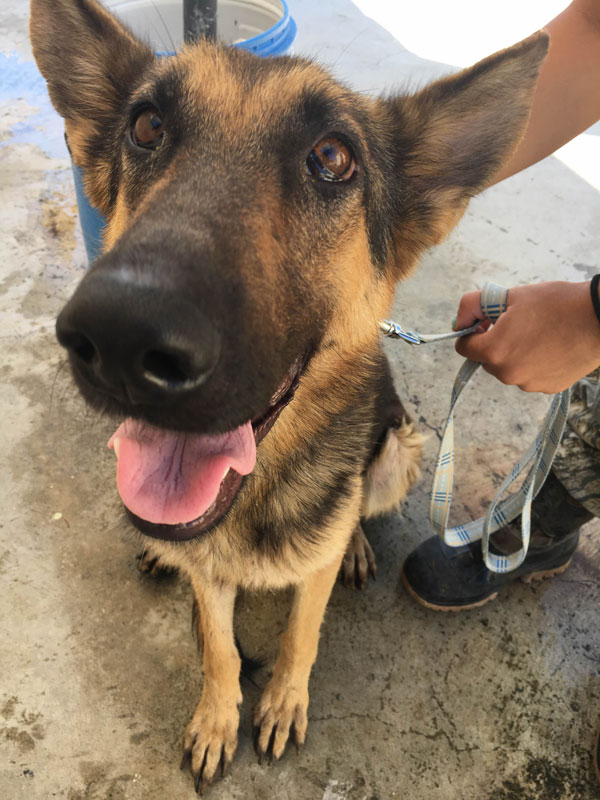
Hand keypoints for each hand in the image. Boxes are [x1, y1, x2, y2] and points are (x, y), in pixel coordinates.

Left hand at [454, 280, 599, 392]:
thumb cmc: (556, 303)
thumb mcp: (510, 295)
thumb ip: (474, 305)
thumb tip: (458, 321)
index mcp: (495, 351)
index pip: (463, 347)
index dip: (471, 332)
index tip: (486, 322)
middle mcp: (508, 374)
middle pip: (486, 359)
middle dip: (494, 342)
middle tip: (516, 323)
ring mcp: (529, 384)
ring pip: (509, 368)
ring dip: (514, 353)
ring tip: (538, 333)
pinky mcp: (548, 387)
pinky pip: (530, 375)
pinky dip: (534, 363)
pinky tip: (551, 346)